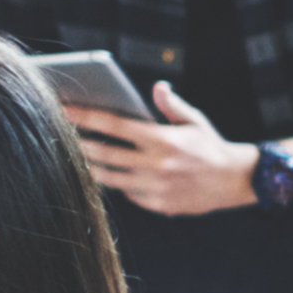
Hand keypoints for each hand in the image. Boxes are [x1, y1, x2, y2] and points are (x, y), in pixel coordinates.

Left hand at [65, 80, 265, 215]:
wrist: (234, 181)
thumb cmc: (210, 146)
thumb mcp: (195, 120)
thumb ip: (171, 104)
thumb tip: (157, 87)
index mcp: (162, 139)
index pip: (113, 125)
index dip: (85, 117)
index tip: (63, 109)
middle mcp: (155, 164)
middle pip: (103, 153)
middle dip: (77, 144)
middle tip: (58, 135)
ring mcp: (155, 187)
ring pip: (109, 178)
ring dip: (90, 167)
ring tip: (77, 157)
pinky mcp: (157, 204)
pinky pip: (128, 194)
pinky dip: (117, 184)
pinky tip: (109, 174)